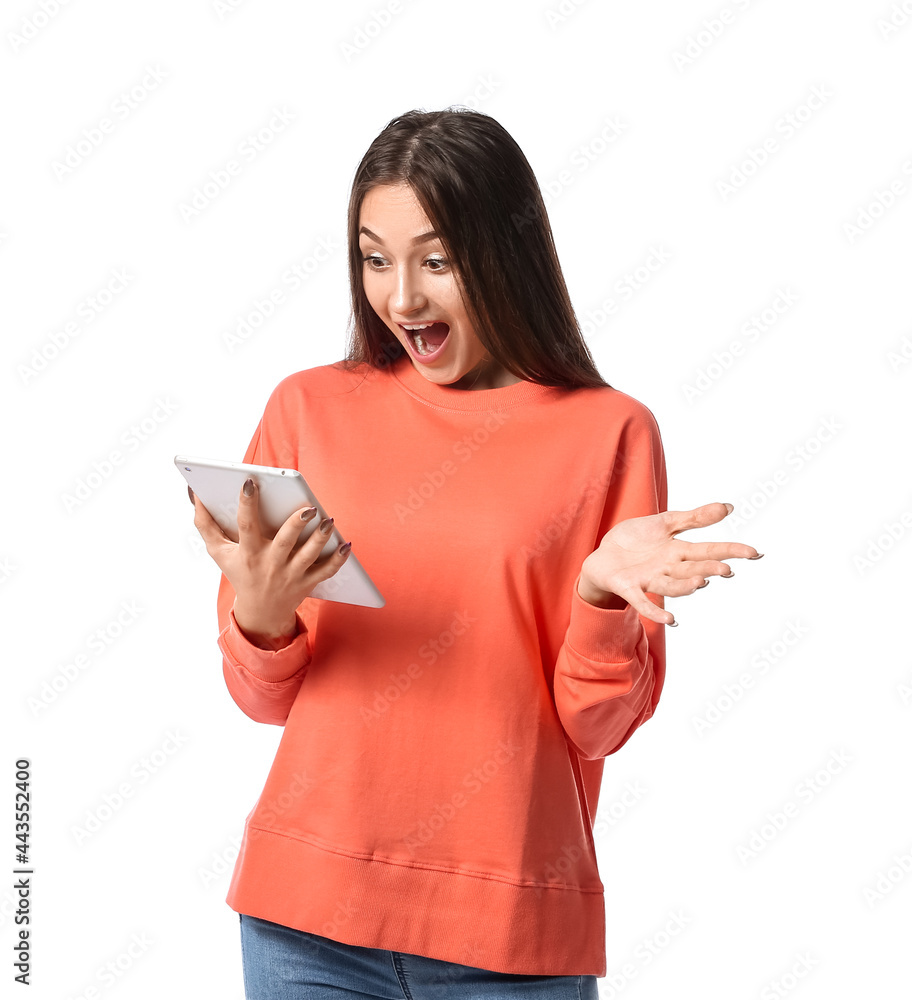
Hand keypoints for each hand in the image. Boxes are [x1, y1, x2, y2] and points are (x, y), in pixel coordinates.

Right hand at [189, 479, 351, 643]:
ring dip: (320, 538)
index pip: (246, 525)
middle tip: (308, 507)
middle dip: (296, 523)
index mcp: (248, 552)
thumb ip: (204, 523)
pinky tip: (347, 544)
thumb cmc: (239, 572)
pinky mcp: (308, 582)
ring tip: (328, 520)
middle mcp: (270, 563)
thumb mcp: (218, 552)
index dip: (246, 504)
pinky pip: (327, 571)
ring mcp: (291, 574)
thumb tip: (194, 494)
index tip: (250, 482)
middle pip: (285, 541)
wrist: (260, 612)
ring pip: (309, 555)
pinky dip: (338, 558)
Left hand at [578, 502, 761, 626]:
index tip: (755, 553)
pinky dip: (656, 611)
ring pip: (672, 585)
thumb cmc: (635, 540)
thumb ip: (694, 518)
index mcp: (678, 551)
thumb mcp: (664, 522)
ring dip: (686, 587)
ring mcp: (650, 579)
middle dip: (709, 570)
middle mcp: (668, 568)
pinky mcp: (629, 587)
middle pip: (693, 569)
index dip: (731, 551)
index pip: (709, 550)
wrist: (602, 554)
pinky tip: (670, 620)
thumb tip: (728, 507)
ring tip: (701, 583)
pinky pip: (643, 602)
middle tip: (727, 570)